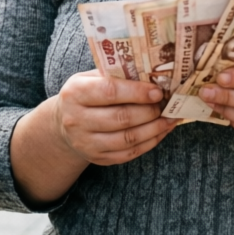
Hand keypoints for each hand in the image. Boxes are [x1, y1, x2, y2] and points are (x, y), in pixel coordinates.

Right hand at [53, 70, 175, 165]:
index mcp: (75, 93)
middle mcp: (76, 120)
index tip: (158, 91)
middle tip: (166, 105)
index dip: (137, 92)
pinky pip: (129, 153)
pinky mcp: (97, 158)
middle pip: (121, 118)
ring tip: (169, 119)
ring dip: (154, 129)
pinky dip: (150, 143)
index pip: (109, 92)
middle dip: (149, 111)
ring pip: (128, 138)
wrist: (63, 123)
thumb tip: (152, 76)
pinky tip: (161, 132)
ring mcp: (86, 143)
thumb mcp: (90, 78)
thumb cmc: (84, 95)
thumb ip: (115, 76)